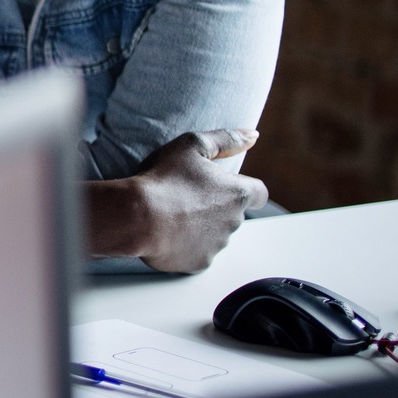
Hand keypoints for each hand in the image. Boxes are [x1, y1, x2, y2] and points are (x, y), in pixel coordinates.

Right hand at [90, 129, 268, 273]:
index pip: (259, 193)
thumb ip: (226, 139)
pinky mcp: (199, 263)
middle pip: (232, 214)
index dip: (247, 189)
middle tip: (186, 197)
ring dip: (201, 227)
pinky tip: (167, 234)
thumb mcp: (191, 145)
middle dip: (216, 207)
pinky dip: (186, 246)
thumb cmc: (163, 180)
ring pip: (215, 235)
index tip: (228, 187)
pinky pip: (197, 254)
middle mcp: (233, 222)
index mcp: (237, 194)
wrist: (138, 217)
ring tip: (172, 215)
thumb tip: (252, 135)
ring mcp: (217, 245)